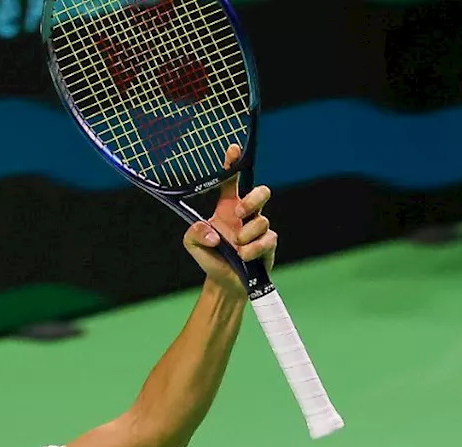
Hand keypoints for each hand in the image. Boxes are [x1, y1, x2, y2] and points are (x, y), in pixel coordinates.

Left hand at [182, 144, 277, 296]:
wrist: (224, 282)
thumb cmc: (210, 257)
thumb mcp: (192, 243)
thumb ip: (195, 233)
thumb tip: (213, 233)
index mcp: (226, 208)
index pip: (231, 181)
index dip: (232, 165)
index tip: (232, 149)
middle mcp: (245, 214)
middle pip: (261, 192)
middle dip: (253, 199)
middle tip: (239, 211)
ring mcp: (259, 228)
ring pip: (261, 220)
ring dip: (246, 234)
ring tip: (236, 247)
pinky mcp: (268, 243)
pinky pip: (267, 239)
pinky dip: (253, 249)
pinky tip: (244, 257)